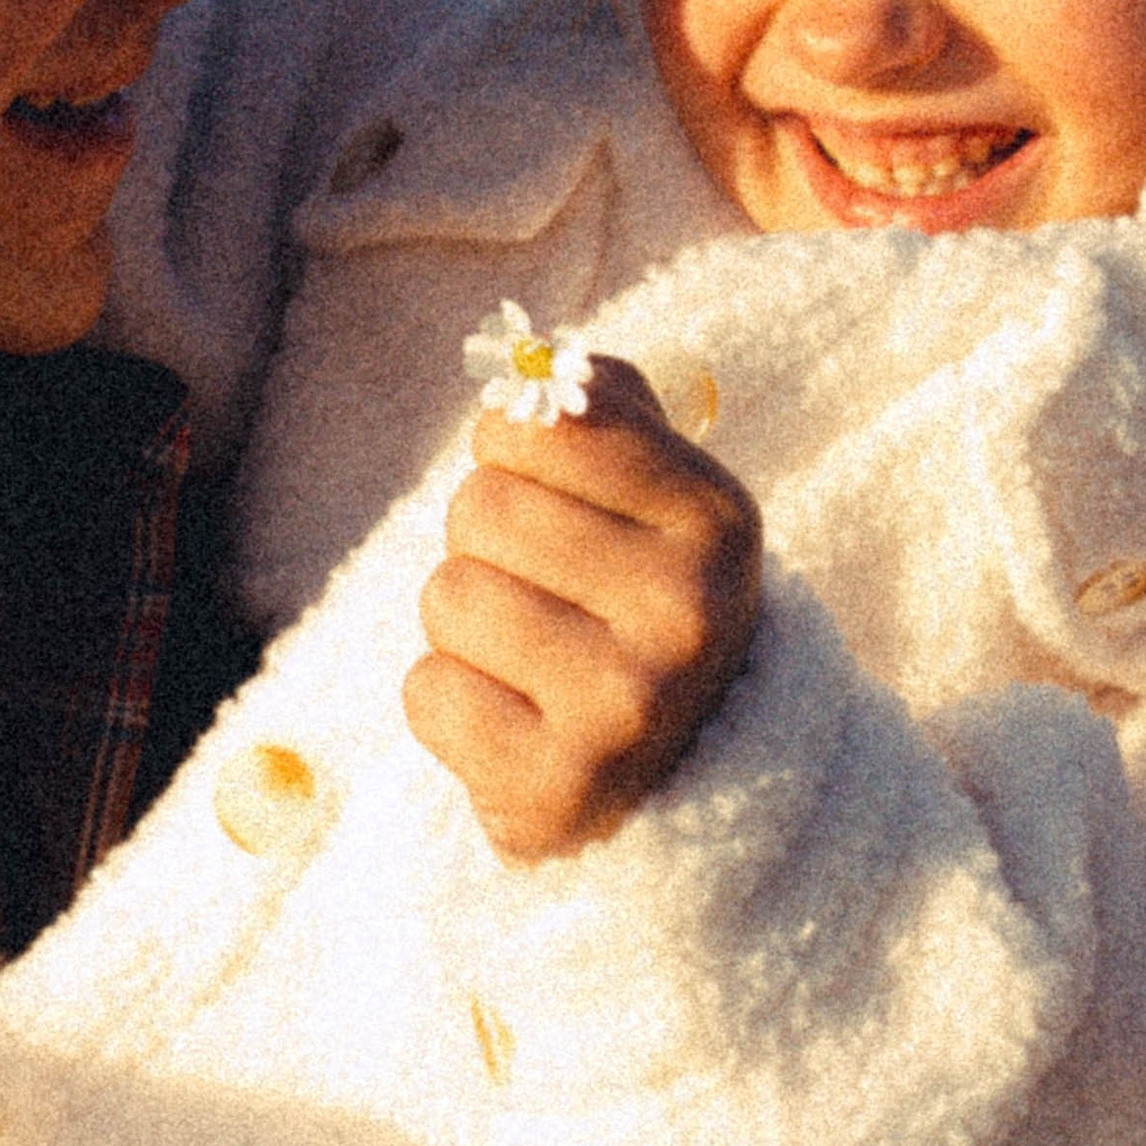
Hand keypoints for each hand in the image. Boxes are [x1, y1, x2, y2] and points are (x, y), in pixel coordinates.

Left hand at [401, 355, 761, 864]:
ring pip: (449, 595)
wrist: (691, 783)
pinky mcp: (557, 790)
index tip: (553, 494)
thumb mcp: (663, 495)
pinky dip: (450, 703)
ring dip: (465, 625)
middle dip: (486, 543)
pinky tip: (515, 721)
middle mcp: (686, 614)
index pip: (537, 423)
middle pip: (481, 507)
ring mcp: (626, 709)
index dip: (513, 451)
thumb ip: (600, 404)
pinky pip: (429, 692)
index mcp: (716, 519)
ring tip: (532, 660)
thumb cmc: (645, 605)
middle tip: (545, 593)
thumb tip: (528, 354)